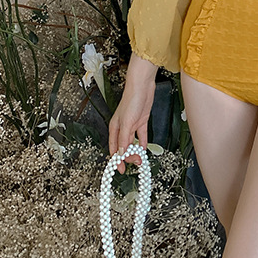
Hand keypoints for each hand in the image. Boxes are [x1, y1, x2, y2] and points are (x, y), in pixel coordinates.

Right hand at [108, 52, 157, 172]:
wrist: (142, 87)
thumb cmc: (131, 101)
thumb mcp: (127, 122)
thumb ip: (124, 138)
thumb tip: (121, 153)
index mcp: (114, 128)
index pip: (114, 148)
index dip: (117, 160)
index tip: (120, 170)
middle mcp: (122, 128)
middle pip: (124, 146)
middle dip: (129, 156)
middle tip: (136, 163)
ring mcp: (132, 125)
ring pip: (132, 142)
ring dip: (136, 151)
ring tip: (141, 159)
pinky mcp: (141, 121)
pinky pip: (141, 135)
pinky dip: (142, 142)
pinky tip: (143, 149)